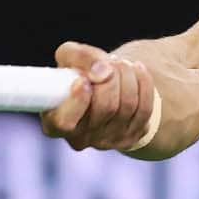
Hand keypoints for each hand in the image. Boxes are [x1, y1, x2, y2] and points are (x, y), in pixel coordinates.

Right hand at [38, 41, 157, 151]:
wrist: (103, 85)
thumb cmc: (79, 72)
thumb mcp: (69, 56)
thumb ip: (79, 57)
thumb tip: (103, 71)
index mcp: (54, 122)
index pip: (64, 122)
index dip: (77, 101)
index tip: (83, 80)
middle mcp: (79, 138)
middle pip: (105, 108)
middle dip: (111, 77)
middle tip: (110, 62)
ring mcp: (106, 141)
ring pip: (127, 106)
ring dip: (128, 76)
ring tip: (122, 64)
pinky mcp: (129, 138)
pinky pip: (144, 110)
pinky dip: (144, 84)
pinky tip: (137, 71)